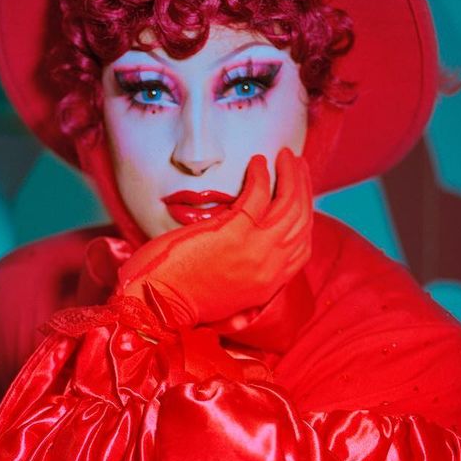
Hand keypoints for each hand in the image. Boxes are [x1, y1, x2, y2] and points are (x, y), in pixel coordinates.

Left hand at [118, 148, 312, 326]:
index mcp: (269, 284)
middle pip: (300, 220)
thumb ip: (246, 271)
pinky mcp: (233, 233)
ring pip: (288, 205)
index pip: (303, 246)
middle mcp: (270, 268)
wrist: (155, 305)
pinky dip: (261, 175)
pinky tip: (258, 163)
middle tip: (298, 164)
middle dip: (303, 187)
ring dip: (291, 175)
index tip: (301, 194)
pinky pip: (259, 195)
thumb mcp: (228, 291)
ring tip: (286, 156)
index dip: (305, 215)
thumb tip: (250, 247)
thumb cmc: (180, 295)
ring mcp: (254, 250)